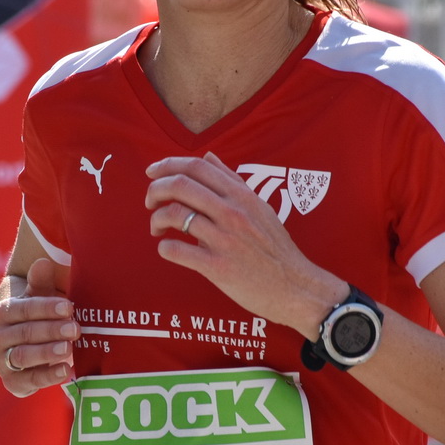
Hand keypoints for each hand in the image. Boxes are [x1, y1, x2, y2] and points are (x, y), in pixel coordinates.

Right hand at [0, 258, 76, 396]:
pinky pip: (28, 380)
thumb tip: (43, 263)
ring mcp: (2, 361)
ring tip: (68, 348)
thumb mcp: (42, 297)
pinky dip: (47, 376)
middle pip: (24, 333)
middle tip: (75, 328)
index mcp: (2, 312)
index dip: (45, 308)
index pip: (22, 309)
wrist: (35, 344)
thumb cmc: (41, 315)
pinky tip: (65, 370)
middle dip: (51, 330)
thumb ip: (42, 283)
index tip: (68, 307)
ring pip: (22, 356)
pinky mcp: (12, 382)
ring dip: (46, 352)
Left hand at [145, 152, 345, 338]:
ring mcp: (225, 240)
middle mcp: (232, 213)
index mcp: (241, 195)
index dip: (167, 165)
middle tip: (150, 202)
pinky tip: (168, 249)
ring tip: (157, 228)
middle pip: (180, 186)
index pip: (196, 167)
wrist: (295, 287)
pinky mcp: (218, 267)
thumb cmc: (276, 248)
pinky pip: (177, 250)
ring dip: (156, 219)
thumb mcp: (260, 207)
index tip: (152, 173)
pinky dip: (164, 247)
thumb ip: (232, 181)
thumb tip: (208, 157)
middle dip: (155, 190)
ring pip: (175, 215)